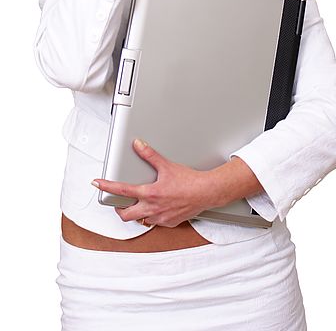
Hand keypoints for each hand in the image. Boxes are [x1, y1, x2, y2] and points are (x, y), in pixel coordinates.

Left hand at [93, 139, 217, 227]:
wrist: (206, 192)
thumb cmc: (189, 180)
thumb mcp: (167, 165)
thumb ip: (150, 155)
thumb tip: (138, 145)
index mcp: (149, 194)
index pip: (122, 191)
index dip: (106, 187)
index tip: (97, 184)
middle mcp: (152, 208)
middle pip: (125, 215)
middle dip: (119, 209)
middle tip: (119, 202)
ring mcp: (160, 218)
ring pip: (141, 219)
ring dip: (138, 212)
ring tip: (141, 203)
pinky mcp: (169, 223)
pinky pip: (156, 222)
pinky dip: (153, 215)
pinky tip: (159, 207)